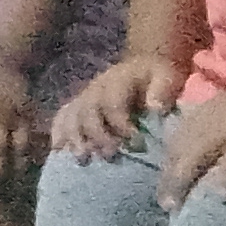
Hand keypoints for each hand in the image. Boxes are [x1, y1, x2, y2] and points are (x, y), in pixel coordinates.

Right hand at [53, 53, 183, 161]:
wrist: (143, 65)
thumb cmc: (156, 76)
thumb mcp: (166, 76)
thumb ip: (162, 89)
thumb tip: (155, 107)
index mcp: (117, 81)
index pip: (112, 103)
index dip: (121, 124)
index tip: (136, 143)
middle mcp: (95, 89)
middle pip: (87, 112)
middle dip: (96, 136)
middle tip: (109, 156)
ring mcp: (84, 97)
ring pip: (70, 116)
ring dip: (74, 138)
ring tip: (82, 159)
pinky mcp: (78, 106)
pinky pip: (61, 117)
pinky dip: (59, 133)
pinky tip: (59, 151)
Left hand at [156, 85, 225, 208]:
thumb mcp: (223, 120)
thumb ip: (210, 140)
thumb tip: (200, 170)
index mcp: (199, 120)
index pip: (175, 147)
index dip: (167, 171)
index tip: (161, 195)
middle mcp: (205, 124)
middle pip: (180, 152)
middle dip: (170, 178)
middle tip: (164, 204)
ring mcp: (225, 128)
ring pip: (198, 154)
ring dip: (184, 177)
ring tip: (177, 202)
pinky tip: (224, 194)